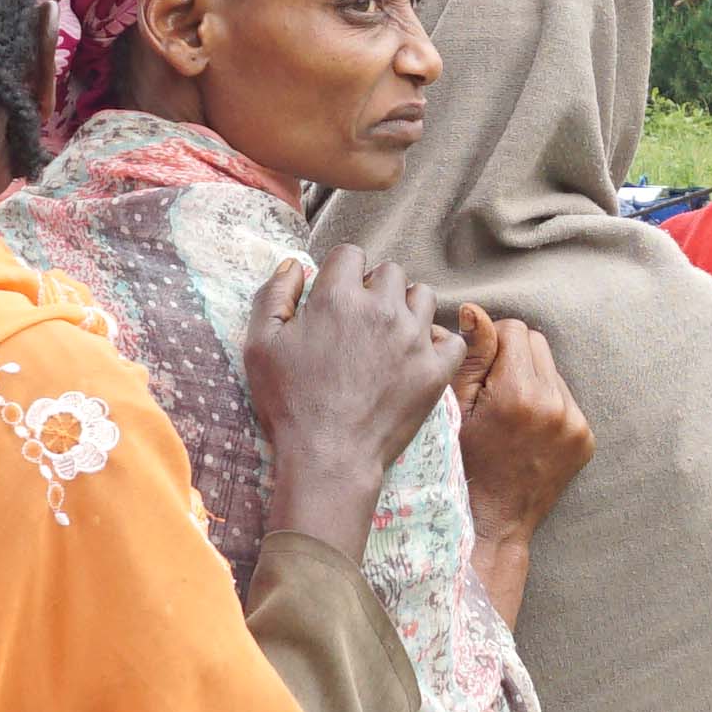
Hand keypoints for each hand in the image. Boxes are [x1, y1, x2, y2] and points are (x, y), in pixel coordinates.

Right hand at [245, 243, 465, 557]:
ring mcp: (414, 338)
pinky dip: (439, 343)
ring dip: (407, 308)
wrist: (329, 458)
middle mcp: (381, 308)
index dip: (341, 272)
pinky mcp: (436, 369)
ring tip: (390, 335)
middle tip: (361, 320)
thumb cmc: (290, 404)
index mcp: (337, 296)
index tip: (336, 296)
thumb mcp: (259, 346)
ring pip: (422, 296)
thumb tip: (293, 264)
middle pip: (390, 272)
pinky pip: (452, 338)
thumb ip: (273, 296)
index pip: (350, 253)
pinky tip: (419, 356)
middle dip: (375, 288)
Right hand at [451, 311, 594, 548]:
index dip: (491, 342)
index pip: (514, 329)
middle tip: (492, 391)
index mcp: (518, 394)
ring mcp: (575, 424)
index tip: (478, 370)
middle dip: (513, 357)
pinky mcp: (585, 438)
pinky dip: (547, 404)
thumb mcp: (455, 410)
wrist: (493, 522)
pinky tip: (526, 430)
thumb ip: (471, 357)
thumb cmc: (462, 464)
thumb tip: (476, 311)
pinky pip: (566, 398)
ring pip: (553, 370)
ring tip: (509, 414)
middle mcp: (555, 405)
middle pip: (537, 343)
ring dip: (531, 380)